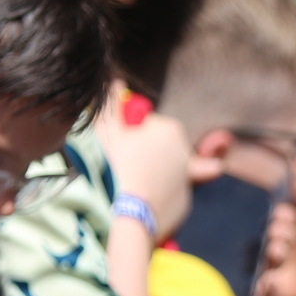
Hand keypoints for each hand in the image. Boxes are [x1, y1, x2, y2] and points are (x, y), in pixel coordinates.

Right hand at [95, 95, 193, 241]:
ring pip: (164, 172)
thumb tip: (115, 81)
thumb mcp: (108, 130)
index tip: (120, 145)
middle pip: (159, 149)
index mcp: (171, 129)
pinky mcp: (186, 203)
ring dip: (151, 175)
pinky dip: (157, 196)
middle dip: (144, 153)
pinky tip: (141, 200)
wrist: (131, 213)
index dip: (130, 134)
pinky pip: (168, 195)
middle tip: (123, 166)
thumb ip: (112, 104)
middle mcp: (186, 152)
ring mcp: (187, 179)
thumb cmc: (117, 166)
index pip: (148, 126)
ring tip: (131, 185)